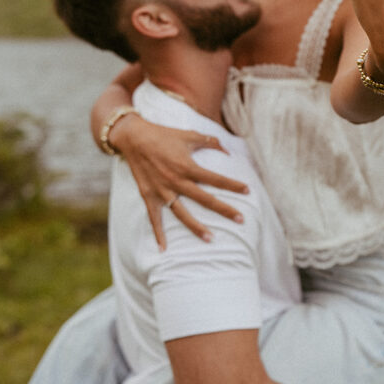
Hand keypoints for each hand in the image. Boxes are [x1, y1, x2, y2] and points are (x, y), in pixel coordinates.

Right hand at [113, 114, 248, 247]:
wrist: (134, 137)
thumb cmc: (164, 135)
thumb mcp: (189, 135)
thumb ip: (210, 142)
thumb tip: (228, 151)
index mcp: (187, 166)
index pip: (215, 178)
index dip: (232, 185)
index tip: (248, 191)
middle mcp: (176, 181)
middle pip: (204, 199)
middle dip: (224, 210)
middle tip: (241, 219)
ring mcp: (162, 190)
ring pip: (182, 213)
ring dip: (196, 227)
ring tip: (210, 239)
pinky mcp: (148, 195)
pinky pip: (154, 218)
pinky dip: (158, 233)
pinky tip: (163, 249)